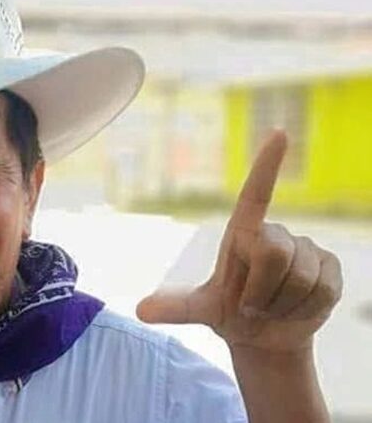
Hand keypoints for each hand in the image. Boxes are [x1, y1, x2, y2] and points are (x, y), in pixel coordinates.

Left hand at [136, 130, 342, 351]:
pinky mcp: (330, 268)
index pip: (255, 194)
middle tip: (252, 305)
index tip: (278, 133)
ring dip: (280, 303)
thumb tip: (140, 311)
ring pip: (300, 277)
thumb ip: (175, 308)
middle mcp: (275, 235)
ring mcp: (306, 250)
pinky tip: (296, 310)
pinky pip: (322, 288)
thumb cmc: (230, 313)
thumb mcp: (201, 310)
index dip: (267, 165)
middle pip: (273, 253)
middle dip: (260, 289)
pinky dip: (304, 309)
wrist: (264, 337)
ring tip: (272, 308)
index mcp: (242, 234)